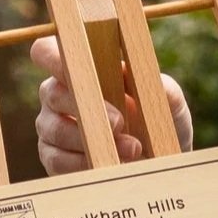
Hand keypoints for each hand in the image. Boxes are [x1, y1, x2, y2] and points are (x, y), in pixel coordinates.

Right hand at [30, 36, 192, 175]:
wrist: (159, 163)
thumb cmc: (159, 122)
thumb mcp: (169, 102)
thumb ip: (160, 85)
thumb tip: (142, 72)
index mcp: (78, 69)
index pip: (48, 53)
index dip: (53, 57)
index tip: (80, 68)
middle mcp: (57, 95)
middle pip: (52, 92)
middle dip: (87, 107)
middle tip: (120, 123)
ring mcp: (51, 127)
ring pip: (55, 129)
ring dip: (92, 141)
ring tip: (131, 149)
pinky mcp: (53, 158)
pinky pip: (58, 160)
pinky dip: (85, 164)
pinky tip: (112, 164)